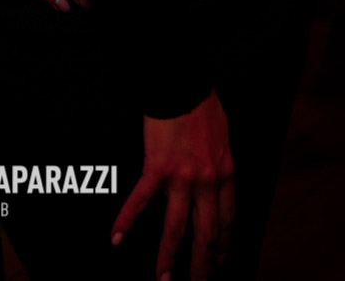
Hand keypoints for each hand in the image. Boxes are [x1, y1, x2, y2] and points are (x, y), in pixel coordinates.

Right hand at [111, 90, 233, 280]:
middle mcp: (206, 180)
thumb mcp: (222, 136)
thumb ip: (218, 162)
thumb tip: (214, 177)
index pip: (227, 219)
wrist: (182, 82)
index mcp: (224, 172)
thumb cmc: (201, 102)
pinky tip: (117, 237)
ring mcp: (181, 176)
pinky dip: (127, 220)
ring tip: (163, 278)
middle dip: (201, 264)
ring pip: (176, 227)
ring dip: (169, 256)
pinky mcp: (157, 167)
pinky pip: (141, 200)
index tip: (218, 261)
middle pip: (206, 232)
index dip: (223, 244)